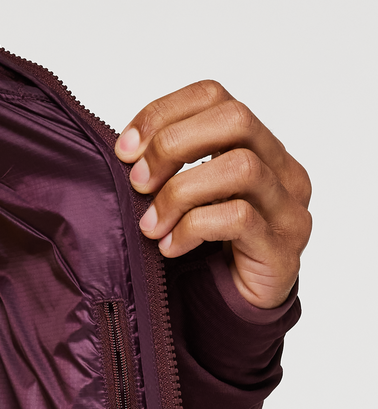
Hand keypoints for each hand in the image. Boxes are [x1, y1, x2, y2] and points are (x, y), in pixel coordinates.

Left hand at [114, 81, 311, 309]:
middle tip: (137, 183)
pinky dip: (193, 229)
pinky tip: (170, 248)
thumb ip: (165, 172)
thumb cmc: (203, 252)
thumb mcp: (182, 202)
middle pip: (235, 118)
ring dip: (180, 194)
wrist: (234, 312)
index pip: (215, 96)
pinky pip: (238, 218)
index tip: (124, 148)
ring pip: (239, 168)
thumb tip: (120, 151)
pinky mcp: (282, 247)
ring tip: (149, 226)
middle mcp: (281, 168)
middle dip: (172, 145)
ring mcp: (288, 207)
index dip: (163, 113)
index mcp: (256, 146)